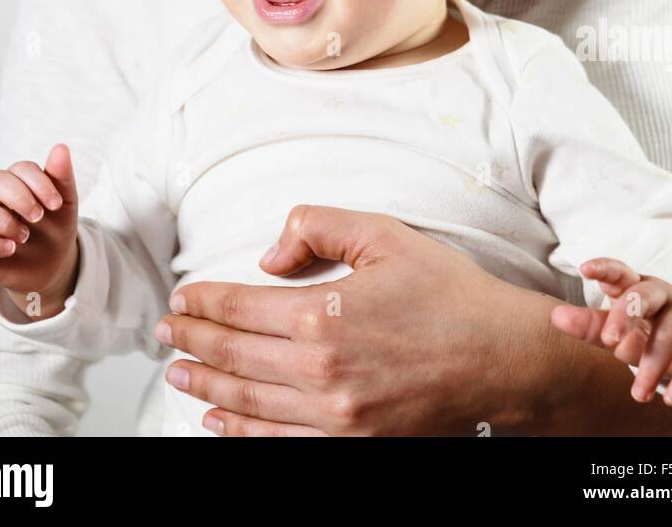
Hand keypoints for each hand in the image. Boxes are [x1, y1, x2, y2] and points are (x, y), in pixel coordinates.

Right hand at [0, 143, 78, 317]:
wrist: (53, 265)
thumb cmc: (55, 227)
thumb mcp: (64, 203)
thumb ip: (61, 175)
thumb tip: (61, 147)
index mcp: (15, 181)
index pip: (20, 168)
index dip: (39, 183)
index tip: (56, 204)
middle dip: (19, 197)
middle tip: (39, 217)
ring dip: (3, 222)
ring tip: (24, 236)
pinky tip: (11, 248)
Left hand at [154, 205, 531, 436]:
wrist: (505, 359)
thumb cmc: (450, 295)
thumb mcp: (384, 235)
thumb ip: (318, 226)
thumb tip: (269, 254)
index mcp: (324, 315)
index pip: (239, 308)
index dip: (203, 303)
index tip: (181, 298)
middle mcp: (320, 372)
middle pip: (234, 357)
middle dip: (192, 343)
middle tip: (166, 332)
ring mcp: (335, 417)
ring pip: (248, 403)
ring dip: (206, 388)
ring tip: (178, 374)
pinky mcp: (353, 445)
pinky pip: (279, 442)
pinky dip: (241, 433)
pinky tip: (220, 422)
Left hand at [550, 257, 671, 405]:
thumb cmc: (648, 329)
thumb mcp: (620, 326)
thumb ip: (591, 324)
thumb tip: (556, 317)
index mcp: (634, 286)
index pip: (618, 272)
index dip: (603, 268)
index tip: (585, 269)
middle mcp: (661, 293)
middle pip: (644, 295)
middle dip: (626, 315)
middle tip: (611, 342)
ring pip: (668, 334)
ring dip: (652, 366)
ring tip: (638, 394)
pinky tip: (670, 398)